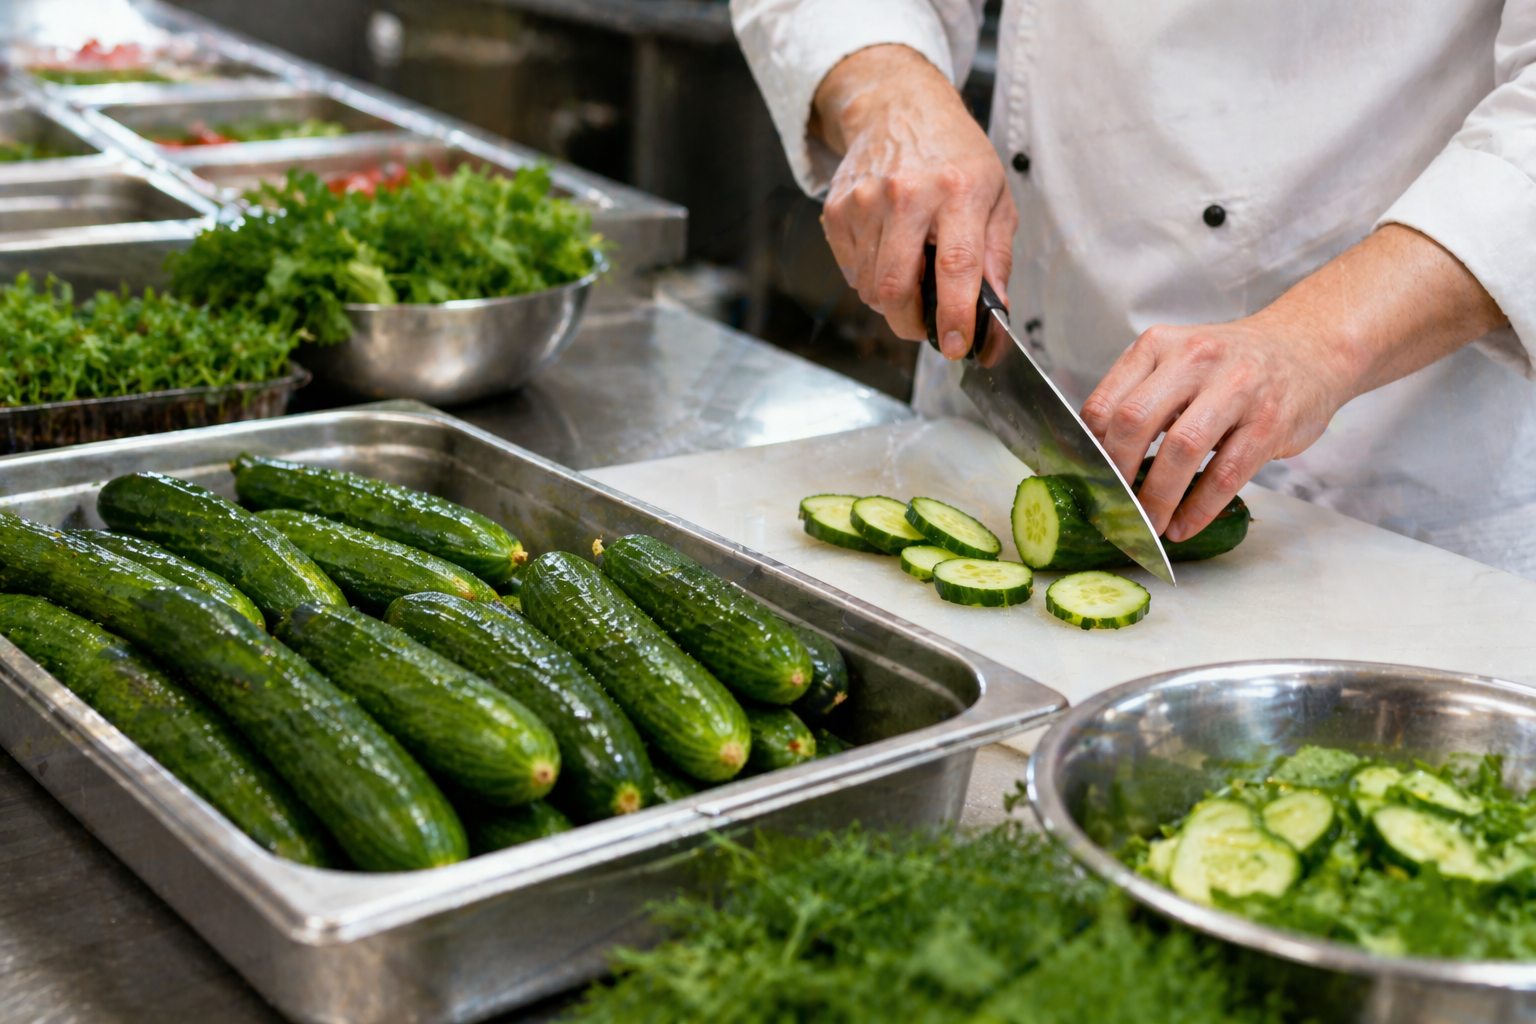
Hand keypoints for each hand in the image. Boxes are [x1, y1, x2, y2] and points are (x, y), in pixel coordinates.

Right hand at [812, 45, 1014, 356]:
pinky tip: (887, 251)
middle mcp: (907, 195)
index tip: (955, 346)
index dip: (954, 316)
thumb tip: (994, 314)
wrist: (898, 107)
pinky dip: (869, 278)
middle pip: (896, 287)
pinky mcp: (837, 210)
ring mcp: (865, 202)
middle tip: (925, 327)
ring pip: (869, 287)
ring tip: (910, 274)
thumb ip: (996, 258)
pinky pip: (851, 271)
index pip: (955, 268)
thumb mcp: (996, 196)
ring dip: (891, 300)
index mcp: (958, 191)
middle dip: (910, 324)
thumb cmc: (954, 154)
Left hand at [1082, 225, 1508, 540]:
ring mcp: (1236, 388)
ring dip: (1158, 498)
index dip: (1088, 451)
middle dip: (1116, 475)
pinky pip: (1226, 474)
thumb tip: (1093, 461)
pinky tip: (1184, 526)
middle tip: (1113, 507)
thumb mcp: (1177, 363)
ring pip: (1181, 450)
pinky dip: (1199, 508)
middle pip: (1134, 422)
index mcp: (1158, 346)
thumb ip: (1139, 398)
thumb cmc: (1229, 366)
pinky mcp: (1271, 421)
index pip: (1104, 402)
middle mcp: (1194, 359)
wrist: (1308, 347)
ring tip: (1149, 526)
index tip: (1087, 482)